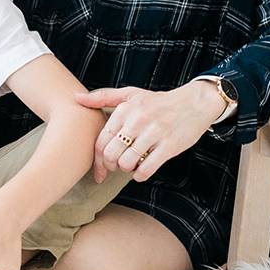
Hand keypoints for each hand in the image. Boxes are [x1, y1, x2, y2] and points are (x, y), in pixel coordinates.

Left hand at [78, 81, 225, 183]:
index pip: (101, 140)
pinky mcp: (169, 146)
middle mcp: (138, 120)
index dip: (97, 160)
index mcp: (125, 109)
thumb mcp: (130, 95)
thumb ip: (103, 97)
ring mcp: (154, 133)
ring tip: (131, 165)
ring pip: (127, 163)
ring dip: (126, 169)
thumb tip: (75, 98)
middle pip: (111, 154)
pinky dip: (140, 175)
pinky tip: (142, 171)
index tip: (99, 171)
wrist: (194, 103)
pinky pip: (146, 169)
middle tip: (117, 166)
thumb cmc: (158, 102)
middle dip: (111, 166)